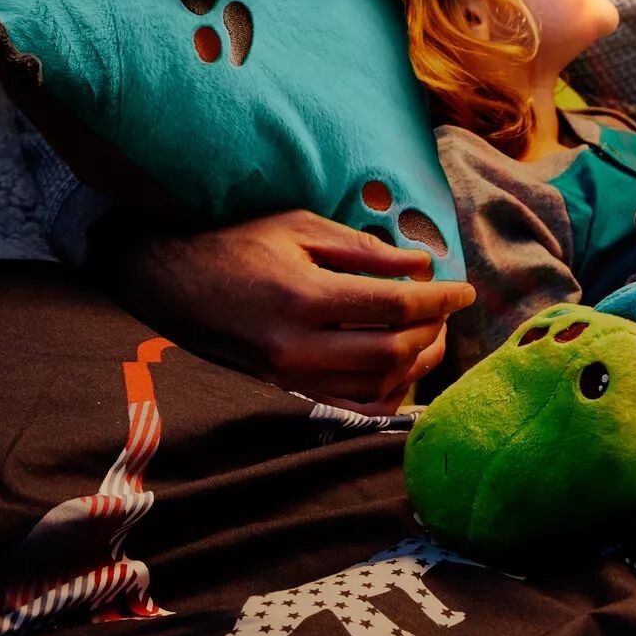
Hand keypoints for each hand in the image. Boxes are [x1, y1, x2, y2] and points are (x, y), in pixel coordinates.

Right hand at [90, 207, 475, 414]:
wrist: (171, 281)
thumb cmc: (240, 243)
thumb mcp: (300, 227)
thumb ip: (362, 250)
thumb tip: (419, 267)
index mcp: (303, 295)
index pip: (392, 306)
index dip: (438, 299)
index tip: (464, 289)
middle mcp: (296, 345)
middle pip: (391, 351)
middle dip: (433, 331)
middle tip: (449, 310)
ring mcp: (288, 376)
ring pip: (374, 387)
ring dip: (416, 365)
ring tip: (433, 335)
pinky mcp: (283, 391)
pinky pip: (348, 408)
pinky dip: (385, 396)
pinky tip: (402, 371)